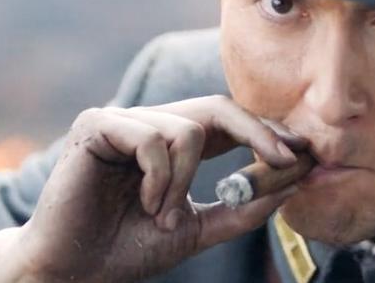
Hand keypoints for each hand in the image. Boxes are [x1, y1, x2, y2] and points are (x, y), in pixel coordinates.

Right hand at [0, 95, 306, 282]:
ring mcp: (125, 121)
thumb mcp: (195, 229)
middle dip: (258, 133)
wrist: (72, 270)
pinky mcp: (97, 124)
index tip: (303, 155)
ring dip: (185, 182)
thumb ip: (239, 209)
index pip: (230, 122)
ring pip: (188, 129)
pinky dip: (158, 178)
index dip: (267, 134)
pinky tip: (143, 203)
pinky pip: (152, 138)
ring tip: (162, 216)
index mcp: (175, 144)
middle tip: (287, 161)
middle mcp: (152, 124)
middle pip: (219, 107)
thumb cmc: (126, 249)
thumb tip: (289, 185)